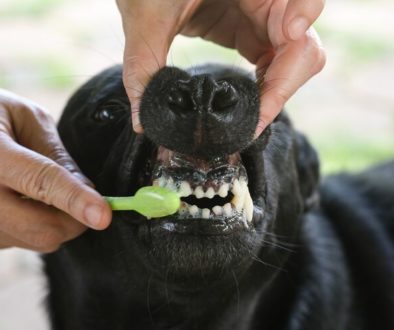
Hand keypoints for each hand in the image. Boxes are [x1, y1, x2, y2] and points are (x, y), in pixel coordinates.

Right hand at [0, 90, 110, 251]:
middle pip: (41, 228)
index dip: (75, 200)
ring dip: (57, 221)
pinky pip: (22, 241)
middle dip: (76, 219)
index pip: (40, 181)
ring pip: (36, 239)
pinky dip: (37, 226)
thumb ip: (56, 154)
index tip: (104, 216)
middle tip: (89, 201)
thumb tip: (89, 189)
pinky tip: (25, 201)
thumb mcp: (26, 118)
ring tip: (41, 189)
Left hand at [116, 0, 325, 136]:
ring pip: (294, 59)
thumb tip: (144, 122)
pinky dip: (267, 89)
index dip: (303, 19)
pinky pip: (274, 63)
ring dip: (277, 91)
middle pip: (304, 44)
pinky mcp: (250, 31)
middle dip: (284, 83)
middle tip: (255, 118)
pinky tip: (248, 106)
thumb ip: (143, 66)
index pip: (301, 1)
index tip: (288, 36)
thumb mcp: (144, 19)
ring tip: (250, 119)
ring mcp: (260, 18)